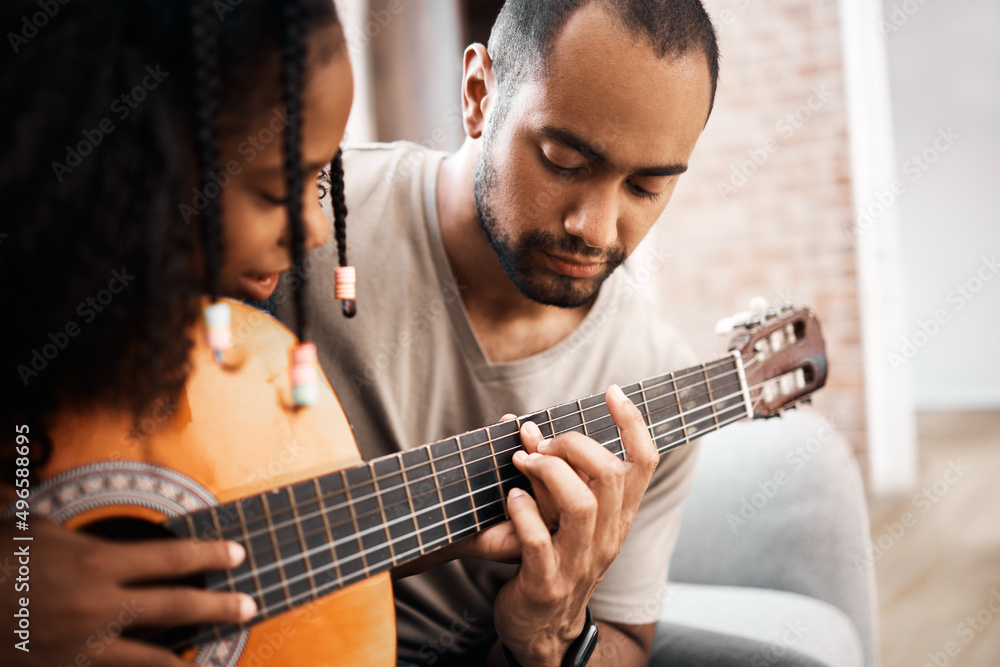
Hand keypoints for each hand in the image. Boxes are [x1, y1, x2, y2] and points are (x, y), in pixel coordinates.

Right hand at [0, 516, 255, 665]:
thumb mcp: (29, 528)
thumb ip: (65, 527)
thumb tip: (73, 520)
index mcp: (96, 563)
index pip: (172, 558)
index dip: (210, 557)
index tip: (237, 555)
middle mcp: (99, 607)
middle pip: (176, 609)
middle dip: (219, 607)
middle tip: (249, 606)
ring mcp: (81, 648)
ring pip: (152, 661)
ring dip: (189, 662)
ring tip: (216, 662)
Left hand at [493, 385, 656, 666]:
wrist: (541, 632)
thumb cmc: (553, 561)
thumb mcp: (572, 521)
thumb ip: (564, 479)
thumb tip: (535, 428)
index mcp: (618, 518)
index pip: (643, 464)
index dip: (633, 423)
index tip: (613, 391)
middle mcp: (607, 538)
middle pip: (608, 475)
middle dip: (572, 444)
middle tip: (539, 442)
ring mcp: (579, 563)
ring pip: (580, 504)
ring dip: (547, 473)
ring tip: (521, 462)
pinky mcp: (546, 583)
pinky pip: (538, 540)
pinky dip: (522, 512)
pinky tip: (510, 497)